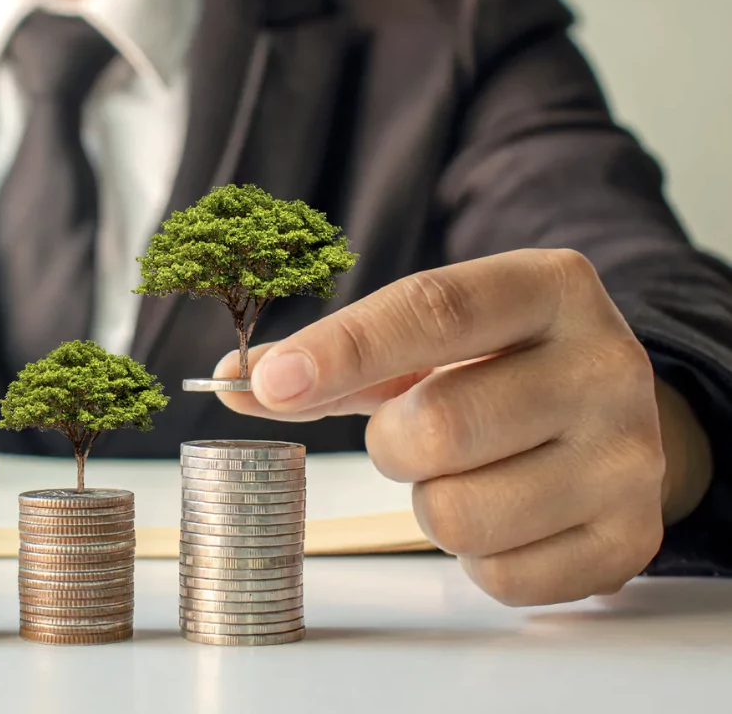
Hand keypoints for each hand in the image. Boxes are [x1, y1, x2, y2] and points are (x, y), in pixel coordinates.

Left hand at [216, 249, 671, 605]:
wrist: (622, 419)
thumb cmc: (498, 371)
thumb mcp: (426, 343)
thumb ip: (333, 360)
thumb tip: (232, 382)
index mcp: (548, 288)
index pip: (433, 310)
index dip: (343, 349)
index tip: (271, 381)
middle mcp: (605, 365)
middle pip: (436, 427)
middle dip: (392, 445)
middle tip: (414, 437)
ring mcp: (628, 456)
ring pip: (458, 514)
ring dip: (432, 505)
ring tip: (467, 474)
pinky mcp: (632, 538)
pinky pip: (499, 576)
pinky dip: (477, 558)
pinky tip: (505, 516)